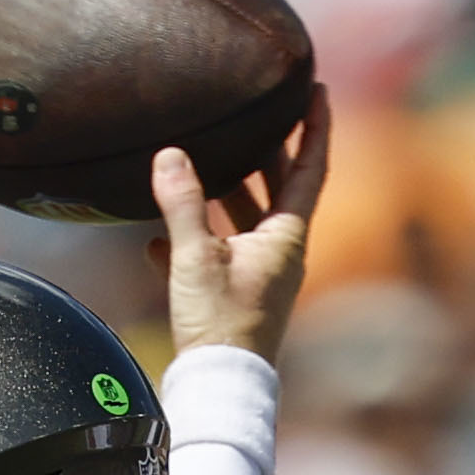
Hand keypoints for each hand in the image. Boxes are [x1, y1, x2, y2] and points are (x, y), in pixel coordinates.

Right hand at [149, 84, 329, 366]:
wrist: (220, 385)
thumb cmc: (219, 324)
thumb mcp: (196, 258)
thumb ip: (182, 204)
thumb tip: (170, 154)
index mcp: (286, 235)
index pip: (310, 167)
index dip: (315, 126)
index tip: (317, 90)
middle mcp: (280, 252)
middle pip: (279, 189)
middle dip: (268, 151)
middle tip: (260, 112)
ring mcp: (259, 274)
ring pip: (246, 221)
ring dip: (228, 193)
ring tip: (207, 161)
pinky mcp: (235, 296)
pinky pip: (218, 257)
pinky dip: (195, 241)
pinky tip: (157, 242)